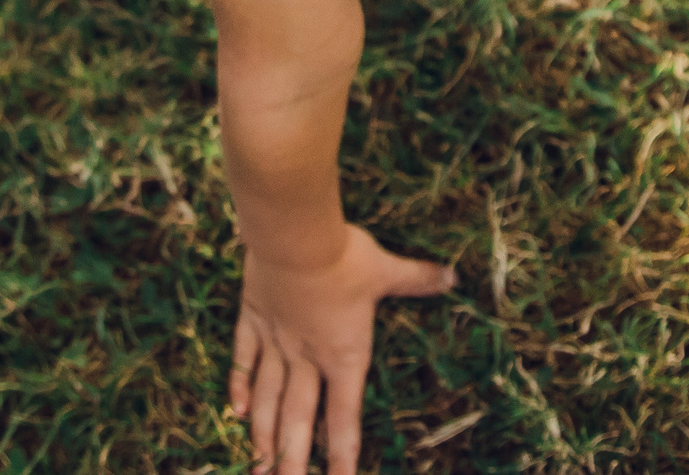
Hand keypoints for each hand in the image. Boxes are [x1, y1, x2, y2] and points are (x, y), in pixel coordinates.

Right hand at [230, 224, 455, 474]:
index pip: (344, 417)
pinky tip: (237, 410)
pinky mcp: (254, 318)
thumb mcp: (385, 270)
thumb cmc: (343, 256)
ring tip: (260, 462)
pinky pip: (244, 359)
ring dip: (263, 432)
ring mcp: (277, 340)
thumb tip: (451, 276)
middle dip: (292, 459)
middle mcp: (307, 357)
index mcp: (344, 354)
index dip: (343, 455)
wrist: (294, 236)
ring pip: (267, 397)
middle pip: (297, 418)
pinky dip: (240, 386)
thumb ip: (416, 278)